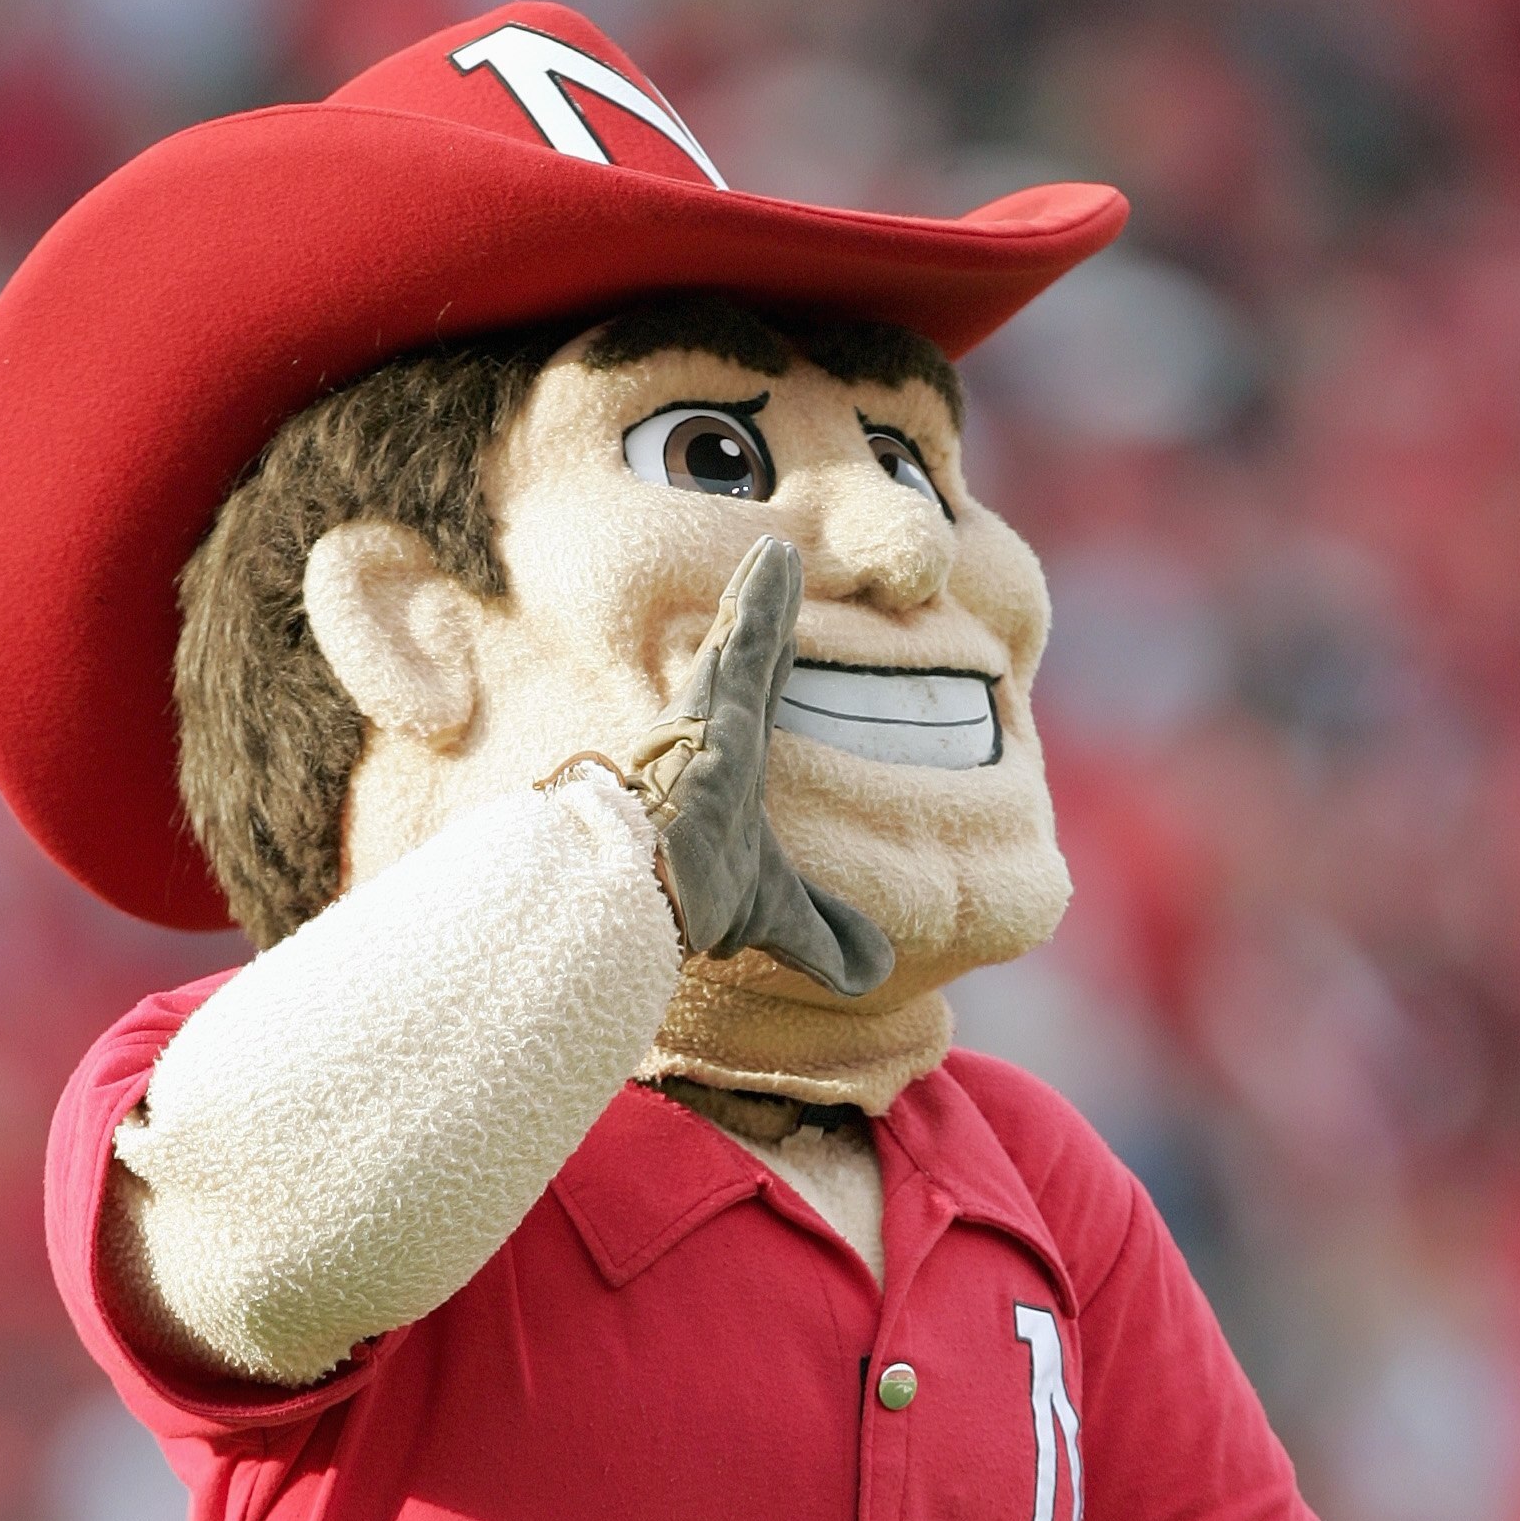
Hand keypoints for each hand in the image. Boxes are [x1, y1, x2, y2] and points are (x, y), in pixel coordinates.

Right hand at [620, 536, 893, 1000]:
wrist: (641, 897)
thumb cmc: (691, 900)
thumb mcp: (776, 915)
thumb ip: (825, 934)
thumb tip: (878, 973)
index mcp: (728, 773)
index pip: (755, 709)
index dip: (767, 668)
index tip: (782, 630)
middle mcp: (714, 739)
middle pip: (748, 663)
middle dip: (762, 614)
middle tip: (778, 560)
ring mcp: (709, 723)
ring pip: (743, 643)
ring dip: (763, 595)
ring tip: (780, 548)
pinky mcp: (709, 713)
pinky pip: (742, 641)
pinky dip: (762, 600)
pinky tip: (776, 554)